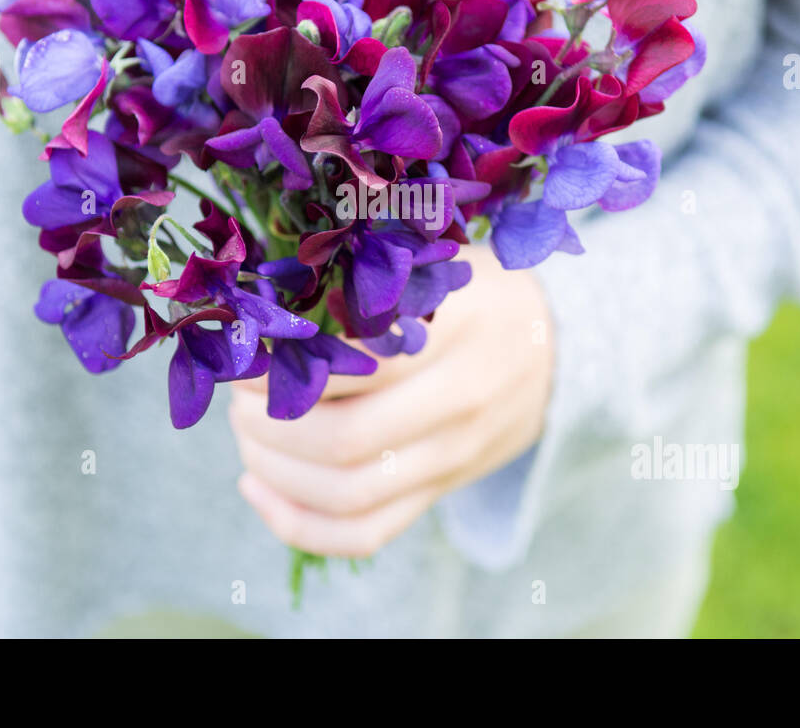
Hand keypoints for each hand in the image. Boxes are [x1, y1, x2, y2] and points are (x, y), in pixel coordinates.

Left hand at [228, 244, 554, 557]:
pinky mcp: (441, 491)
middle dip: (269, 424)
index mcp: (461, 330)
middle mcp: (462, 401)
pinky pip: (367, 533)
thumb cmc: (479, 293)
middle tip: (238, 396)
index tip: (248, 351)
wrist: (560, 347)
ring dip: (275, 471)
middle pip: (346, 441)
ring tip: (244, 433)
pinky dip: (299, 524)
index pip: (360, 364)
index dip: (286, 366)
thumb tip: (268, 300)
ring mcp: (454, 456)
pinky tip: (256, 488)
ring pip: (349, 495)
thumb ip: (372, 280)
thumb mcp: (440, 265)